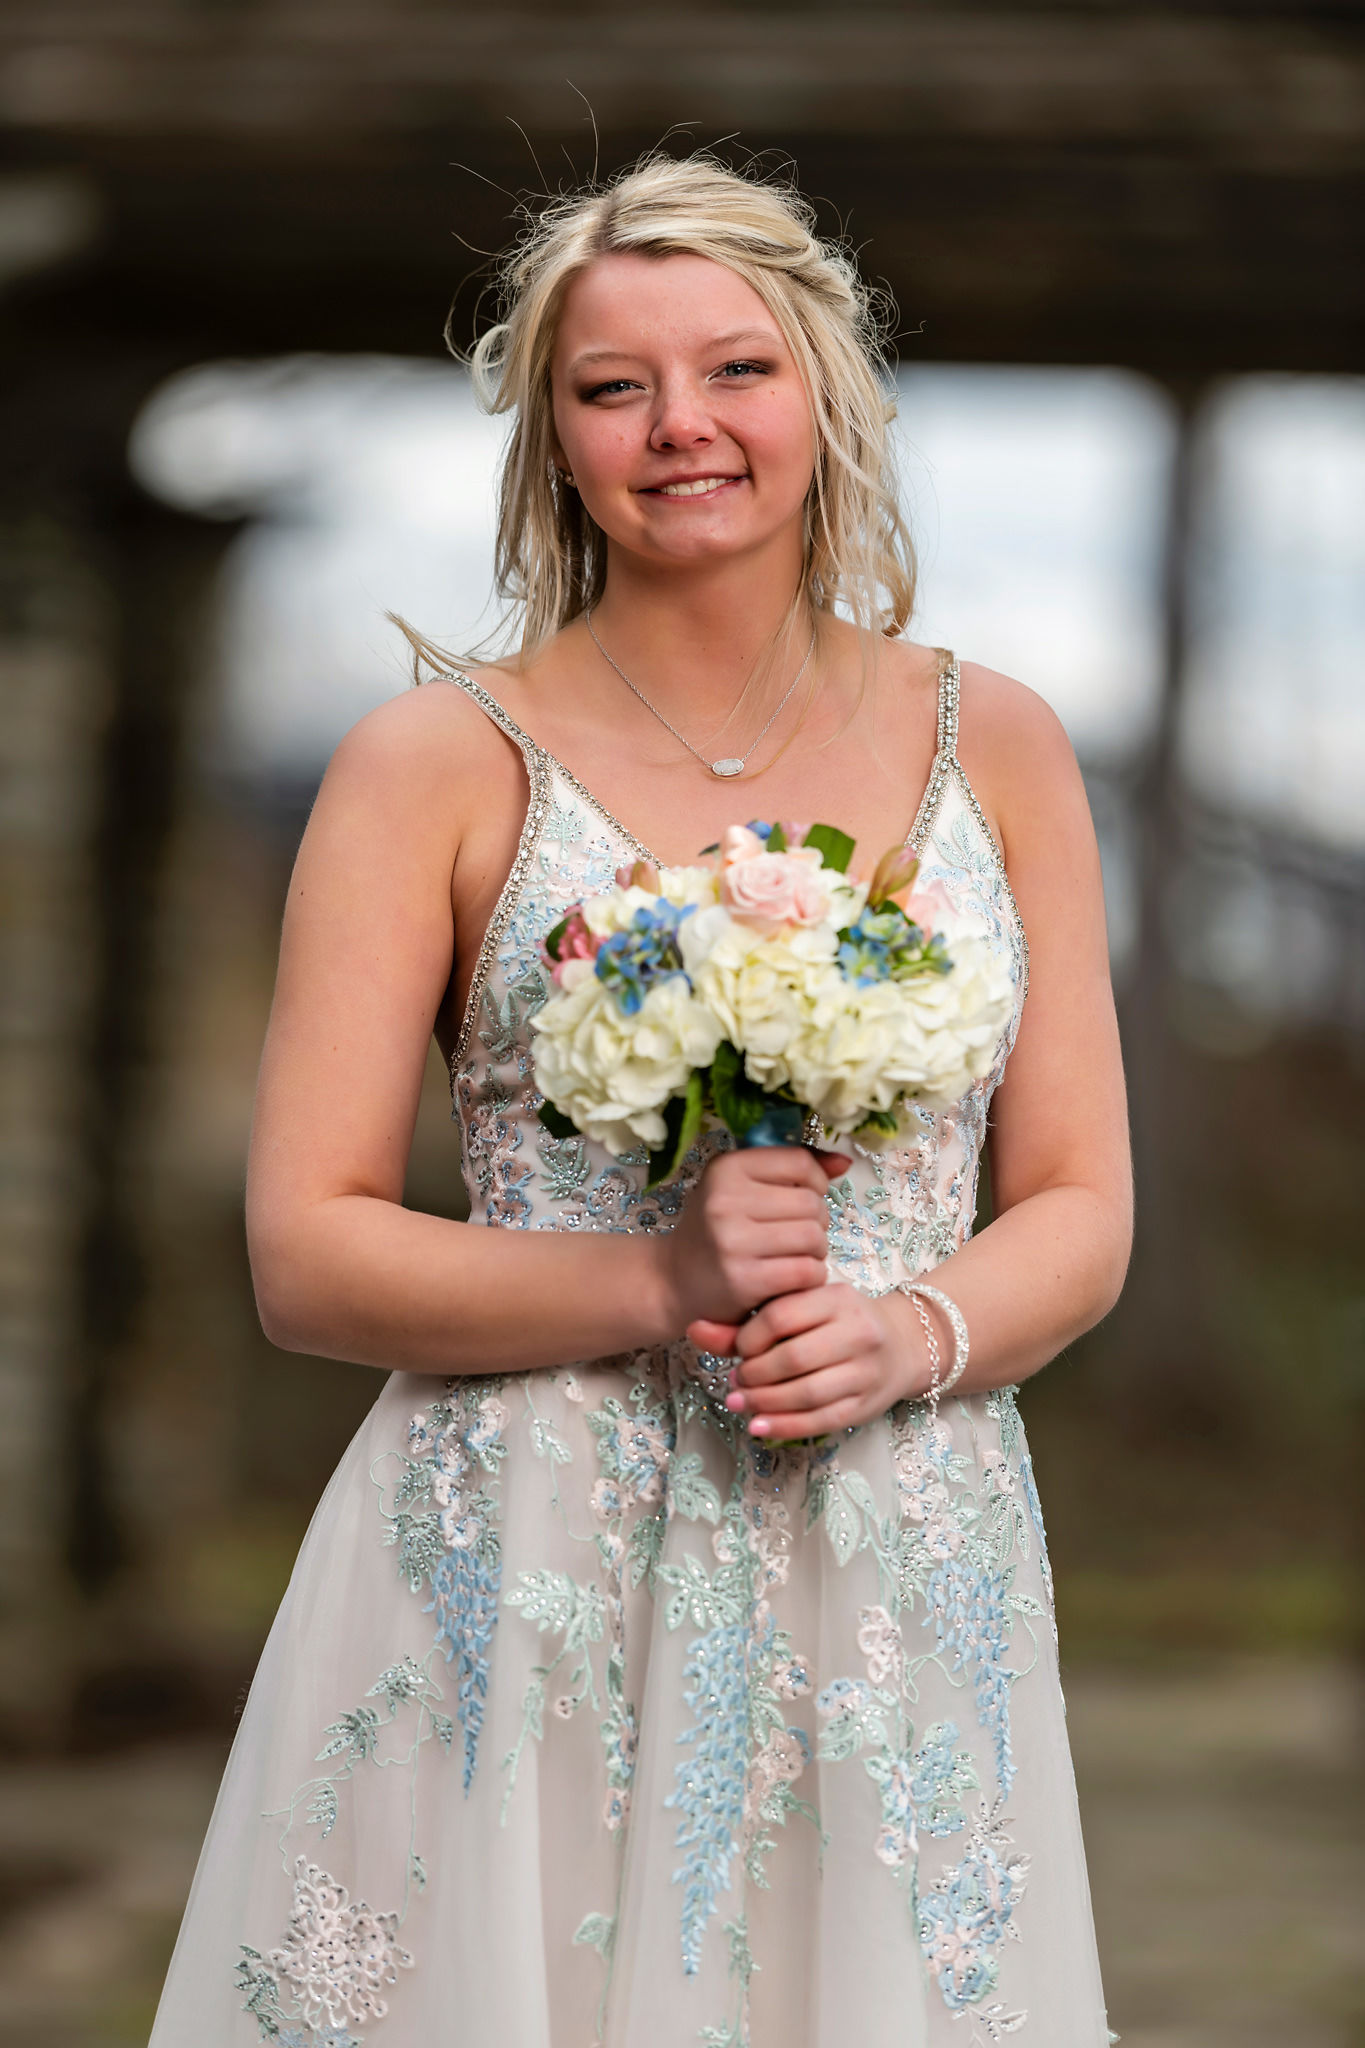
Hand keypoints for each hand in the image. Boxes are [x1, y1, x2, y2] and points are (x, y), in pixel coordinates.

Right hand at [659, 1146, 848, 1332]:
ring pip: (813, 1236)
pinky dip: (810, 1276)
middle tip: (795, 1235)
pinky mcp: (743, 1280)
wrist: (674, 1280)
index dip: (816, 1181)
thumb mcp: (741, 1188)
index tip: (803, 1198)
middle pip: (811, 1202)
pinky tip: (793, 1278)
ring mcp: (732, 1240)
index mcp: (726, 1168)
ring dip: (815, 1251)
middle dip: (815, 1221)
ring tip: (795, 1256)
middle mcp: (725, 1200)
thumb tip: (844, 1162)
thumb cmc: (717, 1229)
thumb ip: (793, 1170)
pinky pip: (806, 1271)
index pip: (800, 1161)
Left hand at [688, 1283, 931, 1439]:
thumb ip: (746, 1323)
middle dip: (754, 1374)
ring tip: (739, 1402)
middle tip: (735, 1380)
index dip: (750, 1337)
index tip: (738, 1349)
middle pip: (793, 1359)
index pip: (782, 1316)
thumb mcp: (798, 1310)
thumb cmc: (834, 1324)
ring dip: (765, 1402)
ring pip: (807, 1393)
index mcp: (838, 1298)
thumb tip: (693, 1329)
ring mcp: (866, 1370)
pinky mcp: (866, 1403)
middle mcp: (858, 1331)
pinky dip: (784, 1426)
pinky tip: (758, 1425)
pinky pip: (821, 1420)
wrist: (899, 1344)